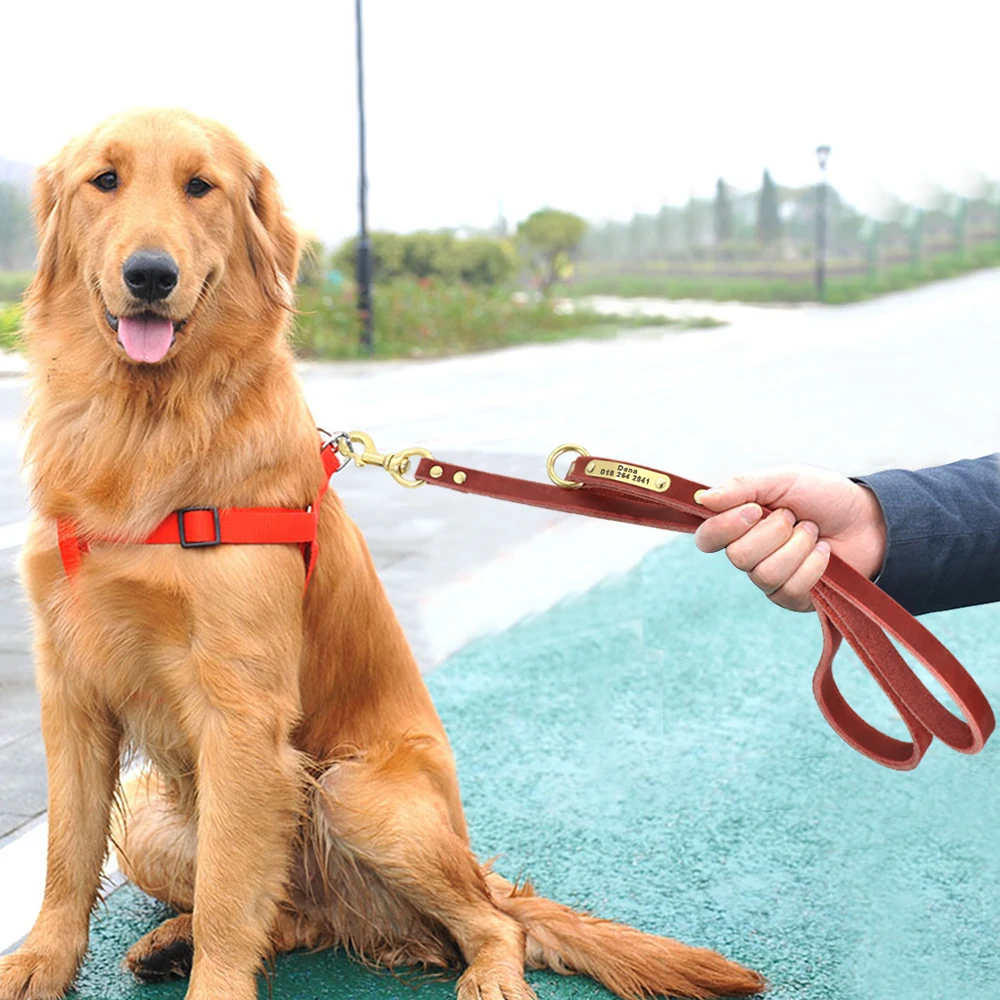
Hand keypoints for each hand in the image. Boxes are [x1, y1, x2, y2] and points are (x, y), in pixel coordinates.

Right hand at [693, 465, 886, 611]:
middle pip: (738, 556)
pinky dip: (812, 565)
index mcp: (740, 525)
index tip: (754, 510)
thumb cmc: (825, 497)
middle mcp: (749, 554)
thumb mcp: (784, 479)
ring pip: (764, 574)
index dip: (725, 527)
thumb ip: (742, 486)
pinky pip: (789, 588)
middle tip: (795, 517)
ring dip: (797, 547)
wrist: (870, 520)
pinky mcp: (792, 598)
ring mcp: (769, 578)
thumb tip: (703, 498)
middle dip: (774, 532)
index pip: (707, 537)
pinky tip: (824, 553)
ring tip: (813, 533)